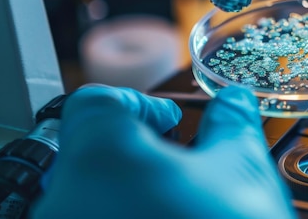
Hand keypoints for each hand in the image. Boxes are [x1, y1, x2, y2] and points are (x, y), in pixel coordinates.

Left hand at [30, 85, 295, 218]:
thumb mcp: (243, 172)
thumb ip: (232, 122)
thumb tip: (234, 99)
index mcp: (101, 160)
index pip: (98, 102)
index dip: (141, 103)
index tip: (170, 121)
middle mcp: (65, 205)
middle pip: (90, 155)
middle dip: (140, 156)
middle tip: (184, 169)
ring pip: (90, 200)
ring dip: (132, 195)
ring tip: (181, 209)